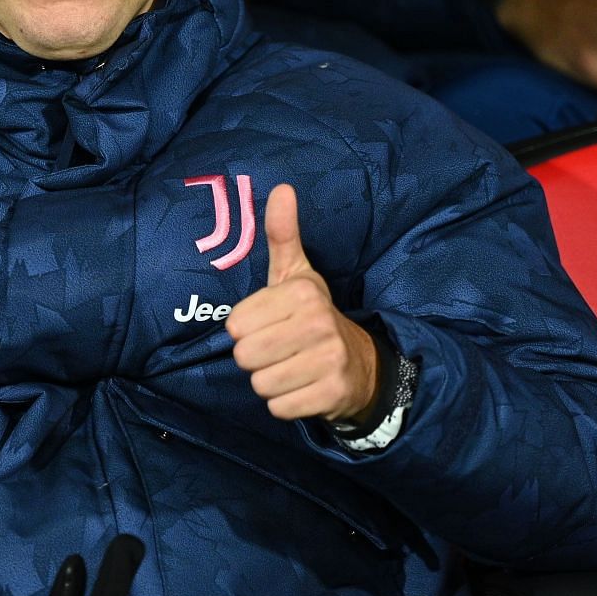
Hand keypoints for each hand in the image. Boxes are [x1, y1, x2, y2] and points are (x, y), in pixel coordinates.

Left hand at [226, 184, 378, 423]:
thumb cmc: (313, 316)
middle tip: (278, 351)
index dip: (246, 330)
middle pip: (244, 356)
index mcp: (302, 293)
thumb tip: (281, 188)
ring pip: (260, 384)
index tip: (269, 325)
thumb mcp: (296, 274)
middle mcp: (318, 323)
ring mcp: (329, 360)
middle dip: (255, 359)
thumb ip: (283, 235)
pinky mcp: (332, 394)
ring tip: (290, 367)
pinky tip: (302, 387)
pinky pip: (279, 407)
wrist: (360, 364)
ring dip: (269, 382)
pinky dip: (285, 403)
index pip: (236, 325)